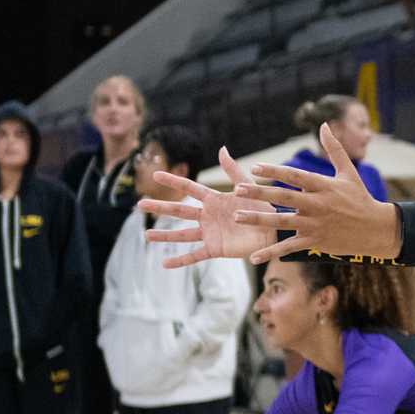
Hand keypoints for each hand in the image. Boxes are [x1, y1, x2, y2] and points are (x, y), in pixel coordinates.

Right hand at [140, 147, 285, 268]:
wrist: (274, 231)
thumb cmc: (263, 207)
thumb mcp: (247, 187)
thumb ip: (233, 170)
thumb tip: (221, 149)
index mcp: (214, 200)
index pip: (189, 188)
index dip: (173, 181)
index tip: (155, 174)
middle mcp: (208, 216)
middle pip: (179, 211)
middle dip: (160, 208)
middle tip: (140, 205)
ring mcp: (210, 233)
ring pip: (182, 234)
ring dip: (164, 236)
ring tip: (146, 236)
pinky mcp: (215, 249)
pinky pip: (195, 256)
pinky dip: (180, 260)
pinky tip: (164, 264)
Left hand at [237, 124, 404, 265]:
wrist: (376, 229)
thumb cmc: (360, 198)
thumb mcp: (349, 172)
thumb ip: (334, 149)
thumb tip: (324, 125)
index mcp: (324, 186)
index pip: (295, 176)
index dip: (274, 172)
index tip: (254, 168)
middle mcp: (318, 204)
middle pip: (284, 198)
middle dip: (259, 193)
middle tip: (237, 190)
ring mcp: (316, 224)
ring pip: (283, 222)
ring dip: (259, 220)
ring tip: (237, 216)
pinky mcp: (316, 241)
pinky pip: (290, 248)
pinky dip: (271, 253)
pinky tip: (254, 257)